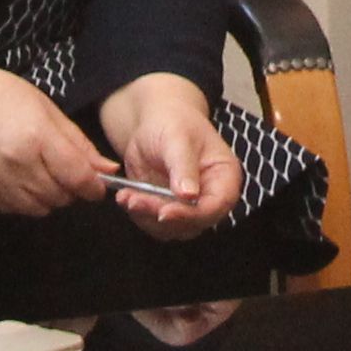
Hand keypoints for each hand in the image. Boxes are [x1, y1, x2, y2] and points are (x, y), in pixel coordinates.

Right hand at [0, 52, 115, 217]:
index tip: (96, 186)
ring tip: (39, 172)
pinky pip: (16, 210)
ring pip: (40, 208)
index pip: (78, 178)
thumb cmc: (0, 95)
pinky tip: (19, 177)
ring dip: (48, 197)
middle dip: (70, 189)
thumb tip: (107, 170)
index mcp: (37, 138)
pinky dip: (25, 200)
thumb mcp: (45, 108)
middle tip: (64, 171)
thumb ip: (78, 143)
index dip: (93, 187)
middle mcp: (17, 165)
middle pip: (61, 197)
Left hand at [96, 76, 240, 238]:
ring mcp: (190, 206)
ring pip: (172, 228)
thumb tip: (189, 195)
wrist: (155, 123)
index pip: (215, 206)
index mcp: (224, 176)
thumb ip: (183, 166)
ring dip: (147, 216)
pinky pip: (155, 223)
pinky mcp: (169, 209)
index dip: (192, 215)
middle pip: (193, 222)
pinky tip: (126, 196)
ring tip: (127, 196)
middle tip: (136, 200)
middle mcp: (211, 196)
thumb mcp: (178, 138)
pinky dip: (139, 214)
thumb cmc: (173, 122)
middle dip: (161, 215)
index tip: (164, 211)